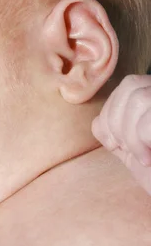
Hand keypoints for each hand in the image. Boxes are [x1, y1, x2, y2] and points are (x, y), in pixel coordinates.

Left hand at [91, 74, 150, 194]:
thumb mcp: (134, 150)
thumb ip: (117, 130)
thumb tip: (99, 122)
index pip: (129, 85)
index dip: (112, 112)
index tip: (116, 143)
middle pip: (131, 86)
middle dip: (116, 121)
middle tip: (127, 150)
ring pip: (138, 98)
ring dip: (129, 133)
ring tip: (143, 157)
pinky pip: (146, 122)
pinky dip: (139, 142)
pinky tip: (149, 160)